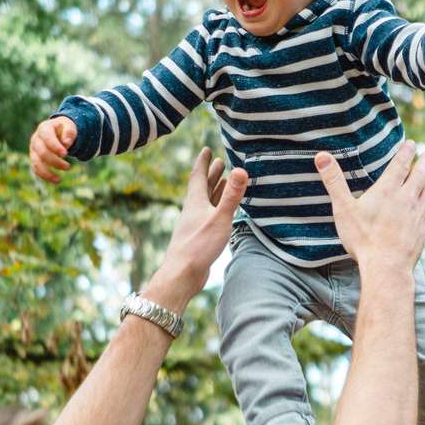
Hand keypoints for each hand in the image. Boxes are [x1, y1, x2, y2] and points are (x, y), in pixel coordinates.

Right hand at [30, 116, 76, 182]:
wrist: (57, 131)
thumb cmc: (64, 129)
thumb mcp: (69, 126)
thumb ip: (69, 132)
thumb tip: (66, 143)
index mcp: (44, 128)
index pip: (47, 137)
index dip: (55, 146)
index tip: (65, 154)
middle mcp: (36, 139)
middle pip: (42, 152)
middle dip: (55, 161)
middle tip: (68, 167)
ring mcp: (33, 149)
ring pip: (36, 163)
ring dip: (47, 173)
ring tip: (59, 180)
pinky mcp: (34, 158)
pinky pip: (36, 169)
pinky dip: (45, 176)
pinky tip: (56, 180)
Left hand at [152, 148, 248, 299]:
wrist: (182, 274)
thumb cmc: (199, 246)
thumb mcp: (219, 218)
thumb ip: (231, 195)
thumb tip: (241, 169)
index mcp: (195, 202)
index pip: (198, 176)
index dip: (203, 162)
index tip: (207, 149)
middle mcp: (193, 210)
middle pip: (202, 187)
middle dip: (211, 174)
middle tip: (220, 161)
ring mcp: (195, 224)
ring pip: (205, 202)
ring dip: (214, 190)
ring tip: (223, 181)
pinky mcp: (199, 237)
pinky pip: (209, 216)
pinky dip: (216, 208)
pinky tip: (220, 213)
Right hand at [314, 141, 424, 273]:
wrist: (386, 267)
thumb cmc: (362, 238)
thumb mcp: (343, 208)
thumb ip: (334, 181)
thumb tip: (321, 156)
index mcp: (387, 191)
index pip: (401, 164)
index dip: (407, 152)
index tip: (412, 143)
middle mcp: (407, 199)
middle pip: (421, 175)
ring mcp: (418, 215)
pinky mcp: (423, 230)